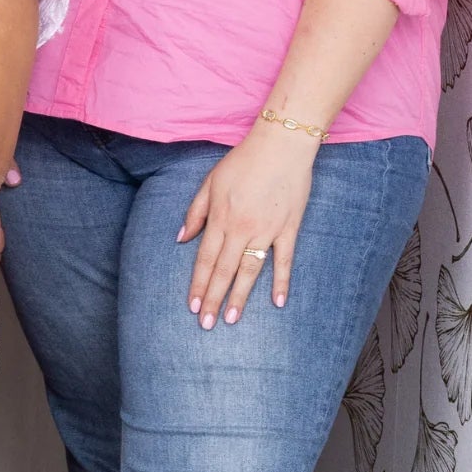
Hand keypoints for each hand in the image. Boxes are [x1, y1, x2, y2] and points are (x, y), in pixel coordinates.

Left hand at [179, 127, 315, 326]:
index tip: (193, 306)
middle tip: (207, 325)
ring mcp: (267, 231)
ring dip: (241, 297)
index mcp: (220, 219)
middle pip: (224, 271)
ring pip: (250, 271)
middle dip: (214, 299)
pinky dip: (282, 282)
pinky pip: (285, 260)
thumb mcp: (209, 182)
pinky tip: (279, 302)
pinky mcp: (289, 228)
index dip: (199, 285)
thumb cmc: (242, 162)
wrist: (281, 146)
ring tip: (232, 319)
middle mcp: (241, 229)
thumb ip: (195, 212)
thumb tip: (181, 238)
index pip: (205, 260)